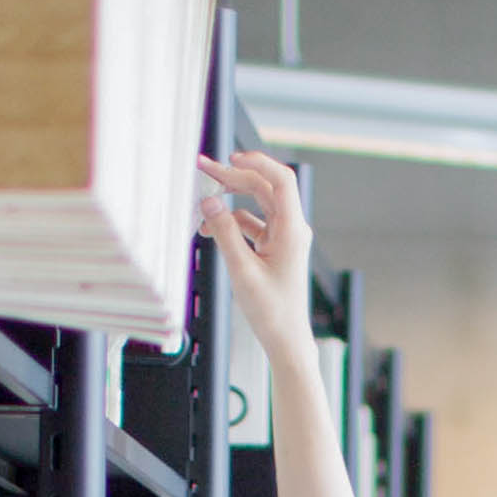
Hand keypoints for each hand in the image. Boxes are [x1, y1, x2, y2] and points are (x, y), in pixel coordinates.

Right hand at [194, 148, 312, 326]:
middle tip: (205, 170)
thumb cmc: (271, 311)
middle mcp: (291, 229)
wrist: (285, 338)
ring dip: (231, 199)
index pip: (280, 181)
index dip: (257, 163)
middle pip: (265, 187)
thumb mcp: (242, 270)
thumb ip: (224, 232)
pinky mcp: (275, 247)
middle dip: (235, 176)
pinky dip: (232, 221)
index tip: (230, 158)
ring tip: (204, 201)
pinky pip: (252, 223)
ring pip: (257, 204)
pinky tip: (212, 227)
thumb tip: (209, 201)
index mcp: (292, 230)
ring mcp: (284, 237)